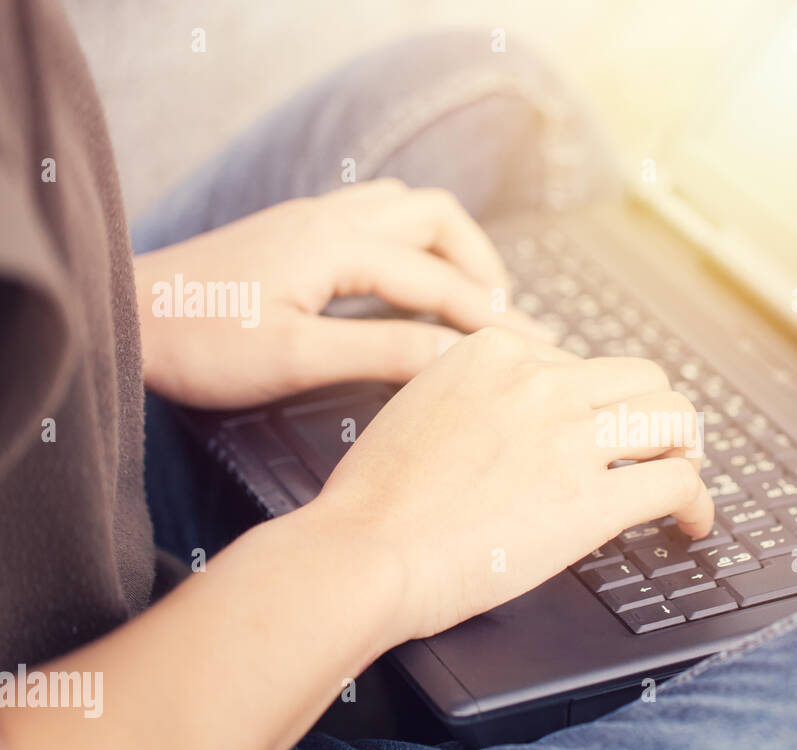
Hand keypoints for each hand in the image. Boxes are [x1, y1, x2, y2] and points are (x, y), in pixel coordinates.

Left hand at [134, 178, 550, 407]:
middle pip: (436, 217)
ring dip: (449, 247)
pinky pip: (376, 219)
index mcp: (336, 245)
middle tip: (505, 318)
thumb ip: (381, 349)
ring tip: (470, 298)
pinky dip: (413, 246)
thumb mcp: (295, 356)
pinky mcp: (295, 232)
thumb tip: (455, 355)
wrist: (125, 319)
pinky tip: (409, 285)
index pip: (439, 281)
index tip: (535, 351)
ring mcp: (312, 219)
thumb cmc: (199, 343)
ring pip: (407, 209)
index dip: (492, 319)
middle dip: (482, 265)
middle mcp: (331, 218)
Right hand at [305, 327, 714, 646]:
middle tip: (660, 448)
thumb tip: (517, 414)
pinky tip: (692, 522)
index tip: (603, 428)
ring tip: (684, 477)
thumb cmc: (376, 498)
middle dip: (656, 415)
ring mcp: (570, 438)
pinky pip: (678, 484)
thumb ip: (477, 396)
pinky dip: (698, 503)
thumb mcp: (420, 406)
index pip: (582, 362)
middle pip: (643, 380)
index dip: (600, 402)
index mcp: (498, 354)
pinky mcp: (591, 500)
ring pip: (674, 419)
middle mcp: (541, 383)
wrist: (363, 551)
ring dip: (686, 450)